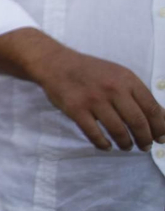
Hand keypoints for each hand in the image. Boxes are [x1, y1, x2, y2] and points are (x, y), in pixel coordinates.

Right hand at [31, 45, 164, 151]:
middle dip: (145, 139)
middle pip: (137, 122)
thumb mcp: (118, 75)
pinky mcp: (76, 109)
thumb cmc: (91, 71)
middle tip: (145, 146)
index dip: (160, 127)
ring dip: (125, 143)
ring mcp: (93, 100)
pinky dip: (103, 144)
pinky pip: (94, 134)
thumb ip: (137, 93)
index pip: (152, 108)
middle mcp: (113, 89)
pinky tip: (107, 146)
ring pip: (118, 130)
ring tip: (126, 146)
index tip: (160, 138)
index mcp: (127, 79)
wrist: (56, 63)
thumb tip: (159, 118)